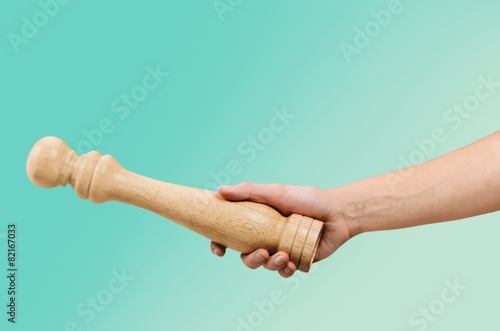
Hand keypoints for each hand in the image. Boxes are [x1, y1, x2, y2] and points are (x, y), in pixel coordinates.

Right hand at [211, 182, 353, 276]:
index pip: (233, 234)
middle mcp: (267, 236)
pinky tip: (292, 261)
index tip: (219, 249)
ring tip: (284, 255)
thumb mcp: (277, 192)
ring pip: (265, 266)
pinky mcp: (297, 260)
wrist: (338, 212)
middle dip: (250, 259)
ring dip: (270, 264)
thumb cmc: (308, 198)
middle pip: (247, 255)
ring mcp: (281, 249)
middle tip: (262, 252)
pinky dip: (285, 270)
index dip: (221, 243)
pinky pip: (284, 272)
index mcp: (258, 221)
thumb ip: (249, 192)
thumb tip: (220, 190)